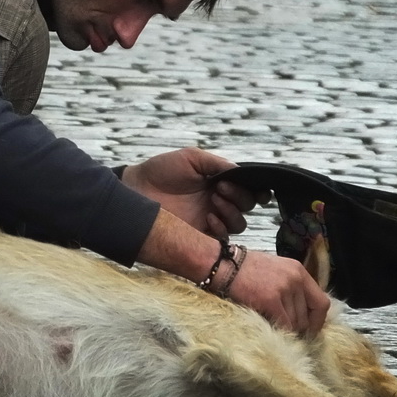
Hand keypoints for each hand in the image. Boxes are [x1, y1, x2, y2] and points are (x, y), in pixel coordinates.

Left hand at [121, 148, 264, 238]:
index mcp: (220, 182)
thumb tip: (240, 171)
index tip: (258, 189)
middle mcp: (219, 201)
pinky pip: (222, 238)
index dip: (259, 190)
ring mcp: (211, 218)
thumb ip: (217, 163)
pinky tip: (208, 217)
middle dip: (240, 197)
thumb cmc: (163, 170)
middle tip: (220, 188)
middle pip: (248, 206)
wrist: (138, 188)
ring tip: (214, 202)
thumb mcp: (192, 158)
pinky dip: (221, 228)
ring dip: (232, 212)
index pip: (248, 189)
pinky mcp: (200, 234)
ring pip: (239, 223)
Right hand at [225, 250, 330, 336]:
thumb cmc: (246, 269)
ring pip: (295, 323)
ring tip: (271, 322)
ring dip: (285, 328)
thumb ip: (293, 286)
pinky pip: (283, 325)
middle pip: (307, 316)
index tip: (310, 329)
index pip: (322, 302)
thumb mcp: (277, 270)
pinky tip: (268, 324)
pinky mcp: (271, 299)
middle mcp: (295, 278)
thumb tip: (302, 313)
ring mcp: (284, 288)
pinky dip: (278, 330)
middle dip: (298, 327)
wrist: (224, 264)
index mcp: (299, 271)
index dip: (317, 320)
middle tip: (286, 330)